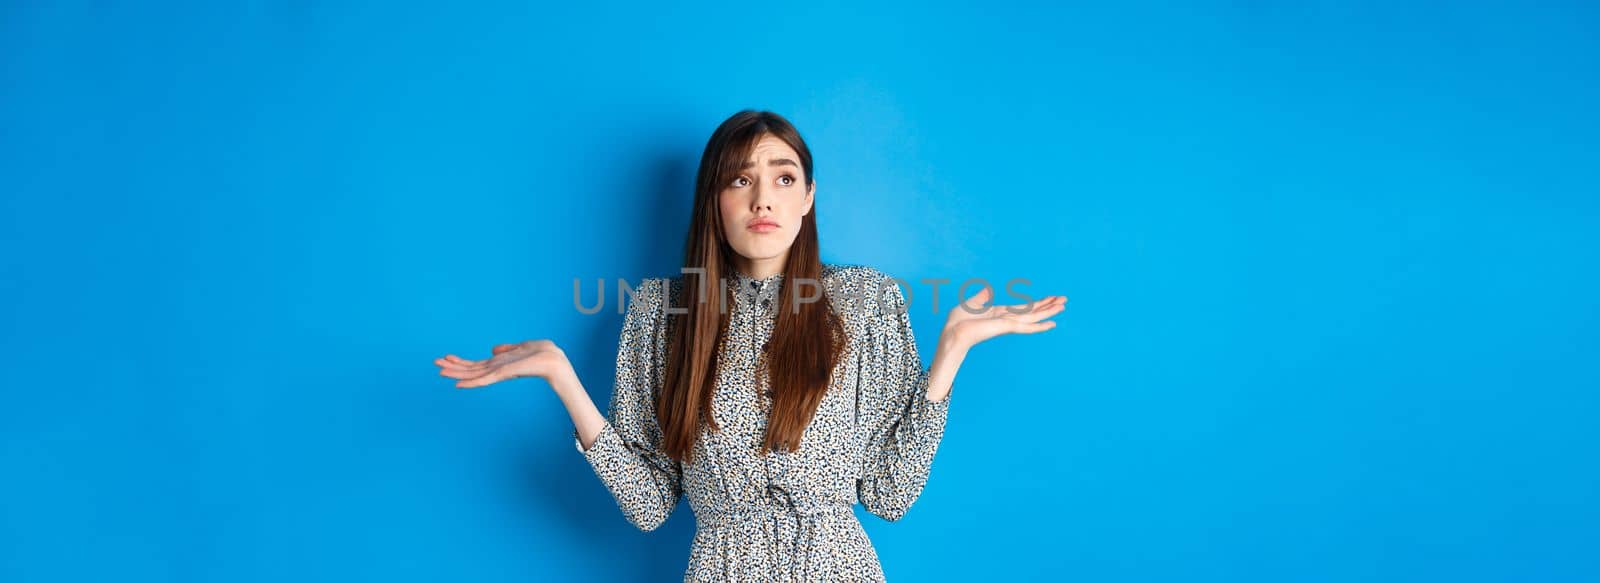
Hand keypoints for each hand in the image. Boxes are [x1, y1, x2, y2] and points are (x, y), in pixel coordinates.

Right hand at [435, 340, 573, 388]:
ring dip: (456, 372)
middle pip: (471, 369)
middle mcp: (498, 369)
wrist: (556, 363)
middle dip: (453, 366)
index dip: (461, 361)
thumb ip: (507, 349)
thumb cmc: (543, 355)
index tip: (446, 357)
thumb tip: (493, 349)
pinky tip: (458, 383)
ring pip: (473, 374)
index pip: (477, 364)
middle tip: (434, 363)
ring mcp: (500, 373)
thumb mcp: (522, 347)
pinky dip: (471, 382)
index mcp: (500, 364)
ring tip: (439, 370)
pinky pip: (485, 379)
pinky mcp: (505, 374)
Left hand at [940, 287, 1066, 350]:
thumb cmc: (958, 321)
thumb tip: (987, 289)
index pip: (1024, 308)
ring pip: (1033, 317)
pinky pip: (1026, 326)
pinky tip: (1052, 323)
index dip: (1038, 303)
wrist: (952, 333)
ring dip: (1049, 311)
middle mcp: (1007, 319)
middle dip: (1048, 306)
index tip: (1050, 298)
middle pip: (1033, 311)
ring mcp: (1008, 324)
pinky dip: (1040, 325)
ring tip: (1063, 306)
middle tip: (1065, 300)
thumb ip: (981, 297)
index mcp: (1000, 313)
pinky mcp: (1006, 327)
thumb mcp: (971, 304)